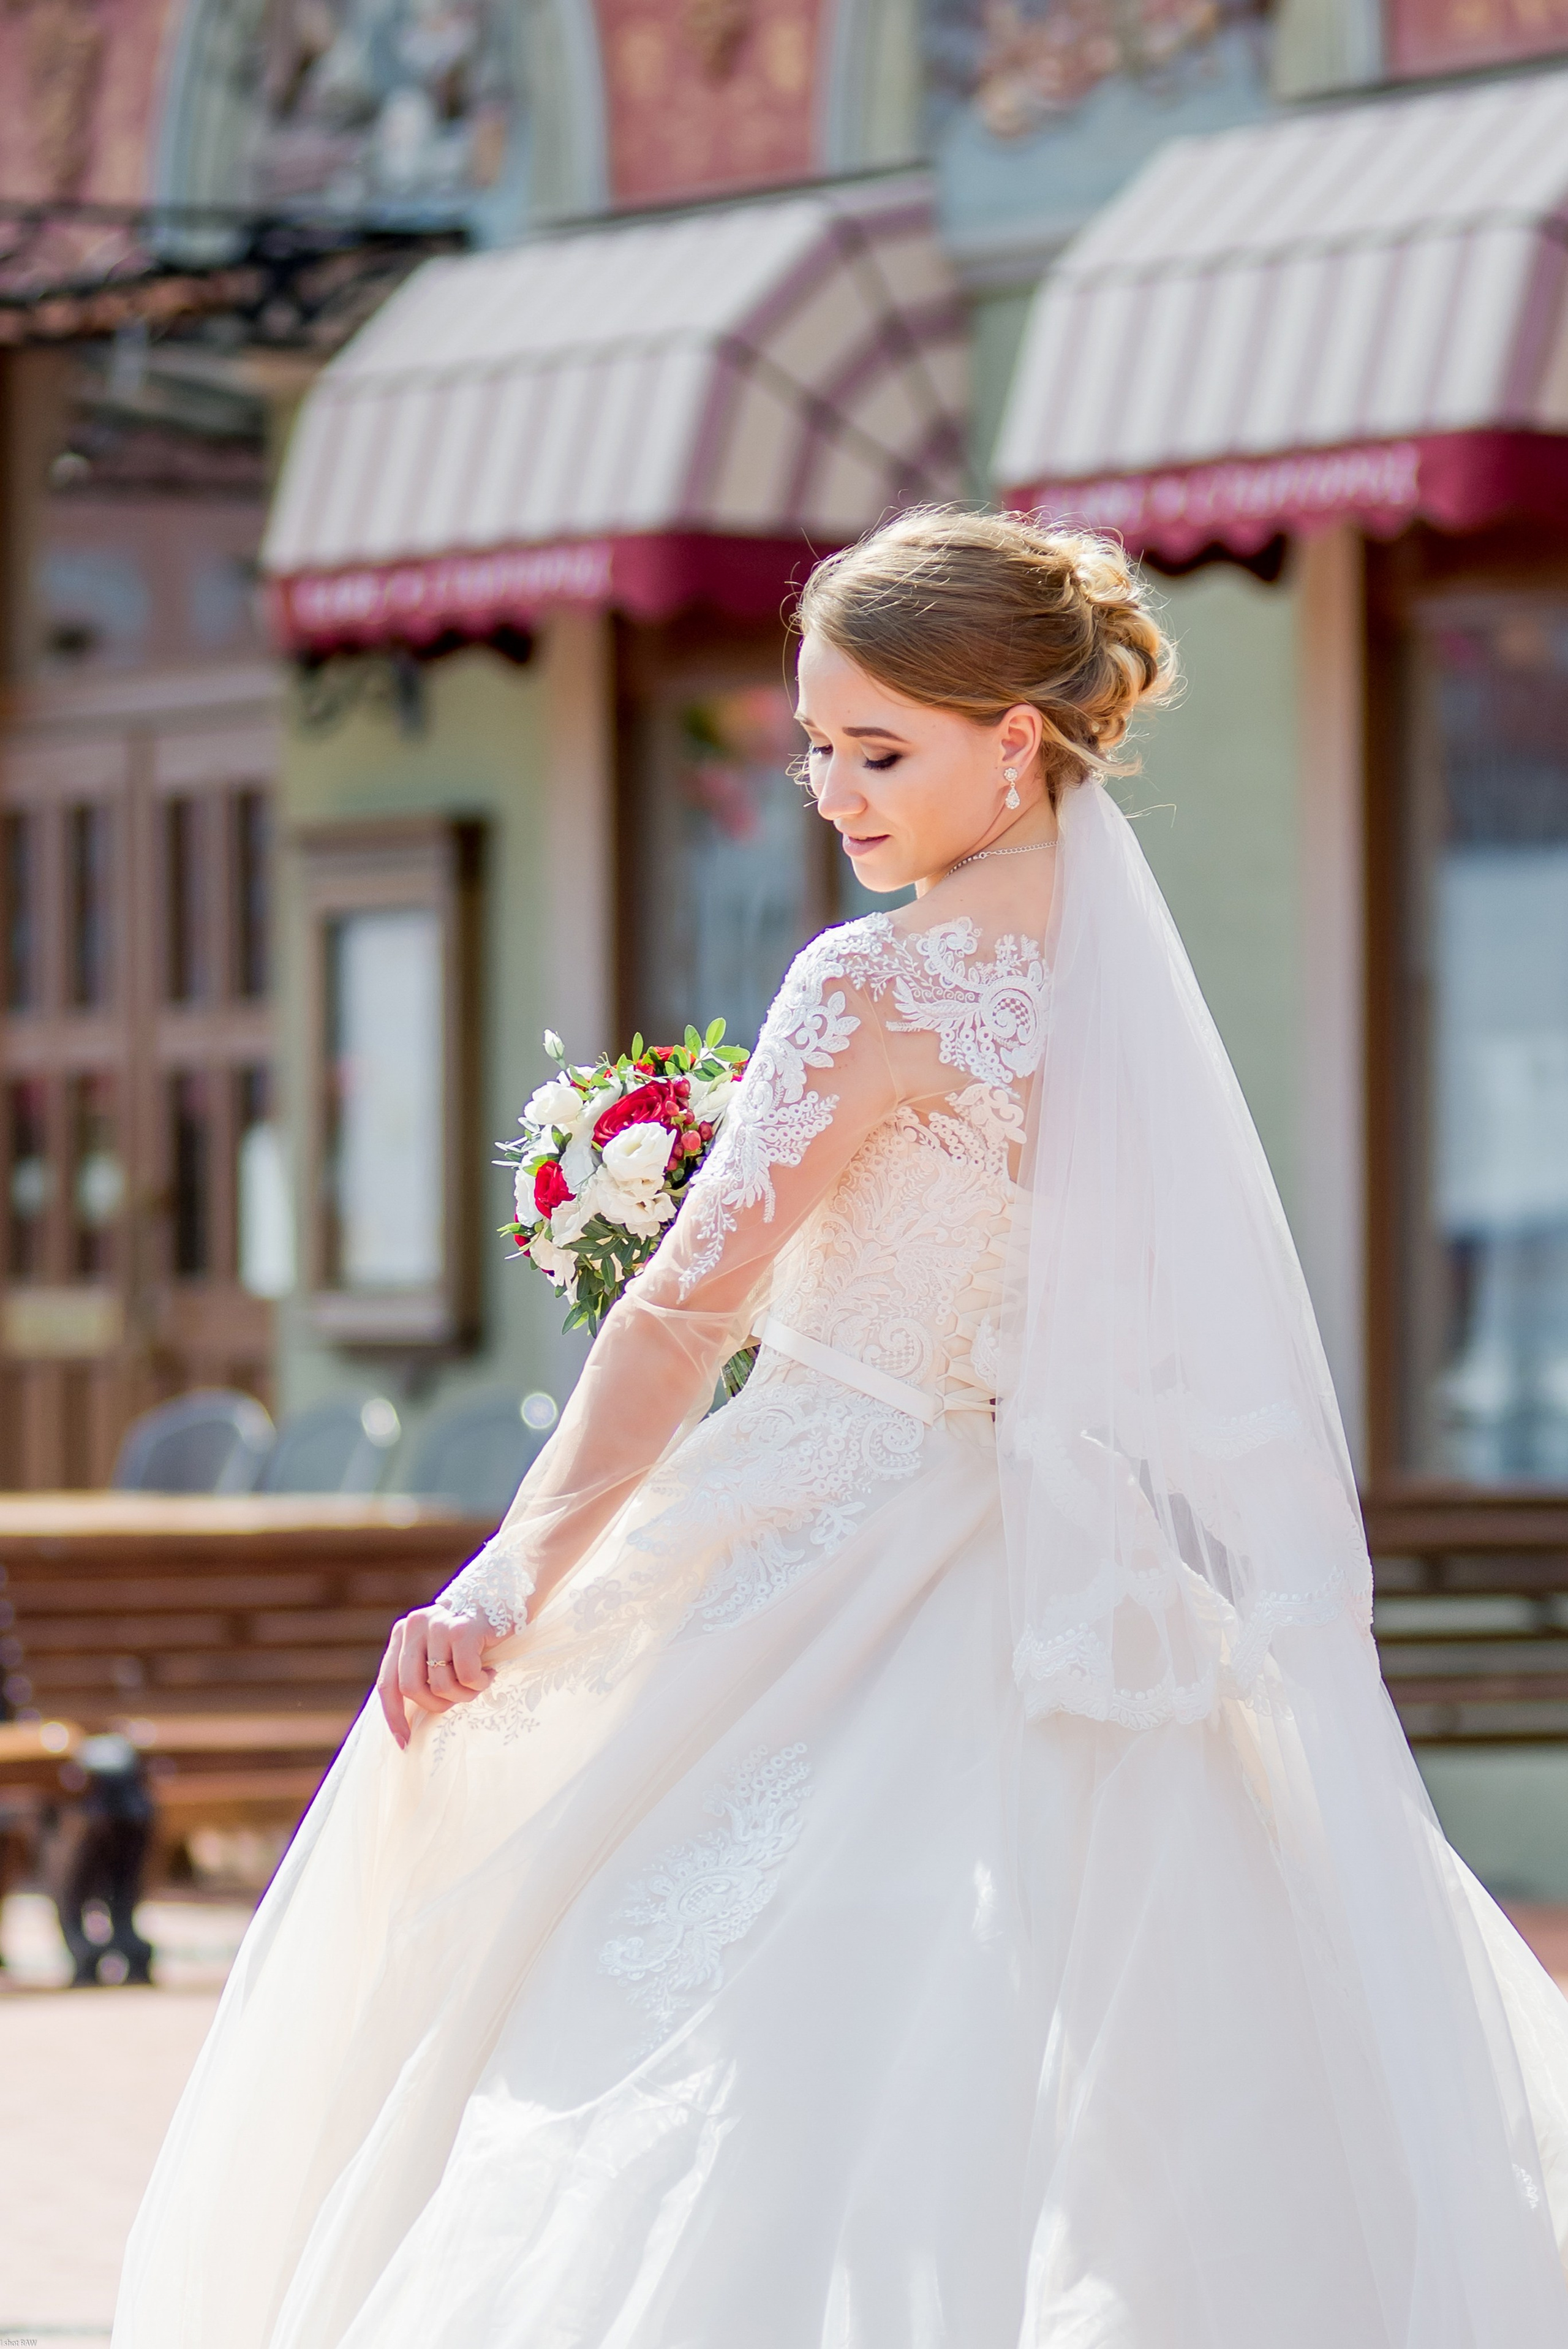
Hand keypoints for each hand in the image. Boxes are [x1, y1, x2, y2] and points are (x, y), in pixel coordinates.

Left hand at [377, 1606, 494, 1748]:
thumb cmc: (473, 1633)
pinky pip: (466, 1677)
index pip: (387, 1684)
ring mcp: (438, 1625)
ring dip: (464, 1694)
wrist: (506, 1593)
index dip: (394, 1717)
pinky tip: (490, 1672)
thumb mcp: (438, 1648)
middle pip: (411, 1689)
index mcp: (403, 1633)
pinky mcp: (463, 1629)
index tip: (404, 1742)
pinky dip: (480, 1683)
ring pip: (440, 1686)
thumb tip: (406, 1718)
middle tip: (459, 1699)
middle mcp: (415, 1626)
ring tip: (479, 1681)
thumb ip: (420, 1670)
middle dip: (437, 1705)